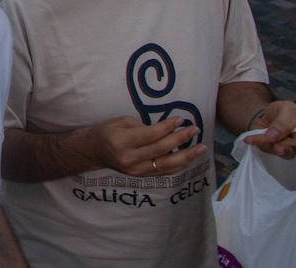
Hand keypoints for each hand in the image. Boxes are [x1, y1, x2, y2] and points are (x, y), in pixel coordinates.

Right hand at [87, 116, 205, 176]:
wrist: (94, 152)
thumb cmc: (107, 131)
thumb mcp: (120, 121)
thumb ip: (142, 126)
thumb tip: (165, 131)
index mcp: (122, 141)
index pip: (150, 135)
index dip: (167, 127)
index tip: (181, 120)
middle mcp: (129, 158)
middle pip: (161, 150)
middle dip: (181, 139)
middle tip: (195, 130)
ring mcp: (136, 170)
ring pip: (166, 165)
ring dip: (187, 156)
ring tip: (201, 147)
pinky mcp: (141, 176)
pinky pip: (164, 171)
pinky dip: (179, 165)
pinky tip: (190, 157)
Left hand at [242, 101, 295, 157]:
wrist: (264, 116)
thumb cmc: (282, 112)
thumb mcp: (286, 108)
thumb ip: (284, 121)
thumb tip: (274, 137)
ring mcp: (289, 149)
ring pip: (289, 152)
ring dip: (282, 148)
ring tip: (277, 146)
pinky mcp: (274, 150)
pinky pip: (267, 148)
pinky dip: (257, 142)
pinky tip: (248, 139)